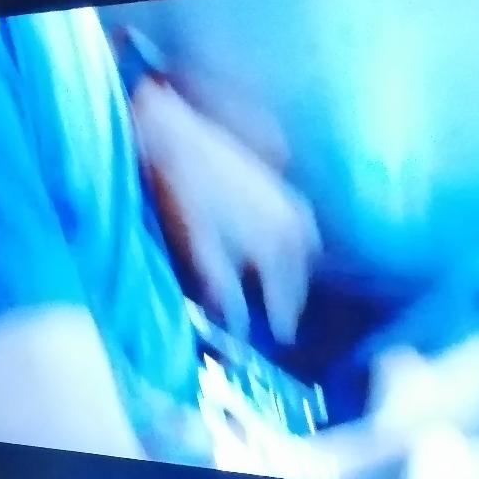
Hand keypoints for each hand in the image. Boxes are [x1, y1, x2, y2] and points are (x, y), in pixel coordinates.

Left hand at [130, 79, 319, 343]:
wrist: (175, 133)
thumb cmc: (183, 196)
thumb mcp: (200, 253)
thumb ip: (225, 295)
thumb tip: (239, 334)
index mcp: (281, 249)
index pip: (288, 306)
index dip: (278, 329)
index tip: (273, 345)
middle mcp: (298, 228)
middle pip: (301, 283)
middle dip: (288, 304)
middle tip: (274, 325)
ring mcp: (295, 205)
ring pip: (303, 258)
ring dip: (291, 279)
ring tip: (272, 294)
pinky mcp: (285, 188)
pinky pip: (298, 236)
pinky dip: (289, 254)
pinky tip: (269, 258)